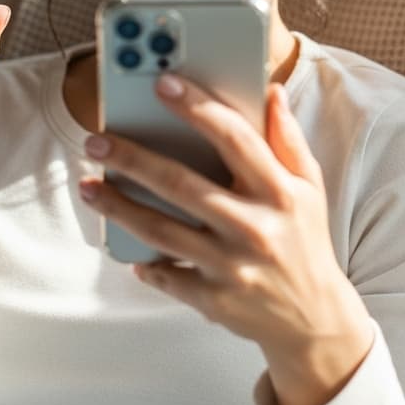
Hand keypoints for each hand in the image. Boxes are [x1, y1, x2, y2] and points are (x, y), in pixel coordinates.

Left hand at [79, 78, 372, 404]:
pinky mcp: (216, 300)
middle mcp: (254, 227)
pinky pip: (167, 276)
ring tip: (87, 185)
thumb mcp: (308, 187)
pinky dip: (144, 263)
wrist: (317, 321)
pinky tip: (122, 246)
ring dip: (117, 206)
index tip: (162, 84)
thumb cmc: (305, 240)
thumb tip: (270, 90)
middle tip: (96, 140)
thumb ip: (287, 138)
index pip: (234, 138)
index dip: (197, 107)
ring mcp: (232, 266)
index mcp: (278, 191)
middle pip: (180, 184)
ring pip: (161, 230)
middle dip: (132, 159)